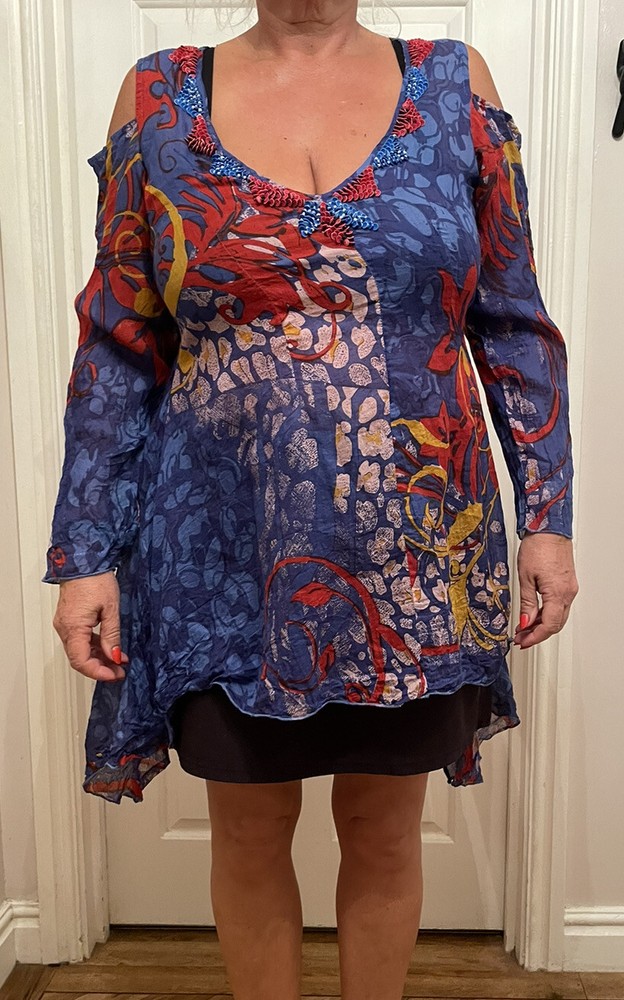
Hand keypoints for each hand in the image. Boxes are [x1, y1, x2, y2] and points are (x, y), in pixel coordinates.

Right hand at [52, 572, 128, 681]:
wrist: (83, 560)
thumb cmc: (95, 578)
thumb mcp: (110, 608)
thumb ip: (111, 635)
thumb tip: (114, 656)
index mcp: (73, 627)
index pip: (81, 661)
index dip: (98, 672)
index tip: (114, 674)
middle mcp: (64, 628)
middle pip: (79, 659)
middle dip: (100, 668)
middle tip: (119, 670)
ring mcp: (65, 623)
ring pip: (79, 650)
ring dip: (98, 658)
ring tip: (118, 660)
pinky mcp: (69, 619)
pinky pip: (79, 639)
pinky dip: (93, 646)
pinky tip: (108, 647)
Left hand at [513, 533, 578, 648]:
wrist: (549, 529)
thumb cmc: (538, 547)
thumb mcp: (525, 578)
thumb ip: (527, 603)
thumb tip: (525, 623)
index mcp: (557, 593)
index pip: (549, 626)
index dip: (534, 637)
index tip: (522, 641)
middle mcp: (568, 593)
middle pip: (555, 624)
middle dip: (537, 634)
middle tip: (521, 638)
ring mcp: (569, 588)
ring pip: (558, 616)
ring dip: (542, 625)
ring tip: (524, 628)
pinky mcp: (568, 583)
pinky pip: (559, 606)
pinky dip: (547, 613)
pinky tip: (534, 614)